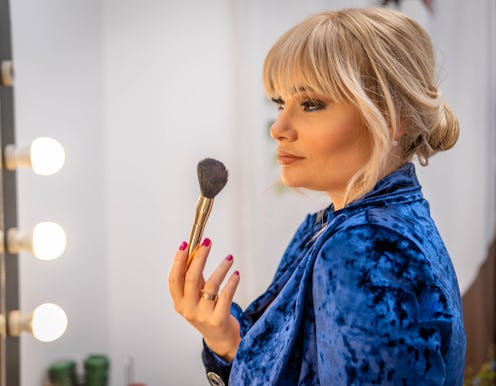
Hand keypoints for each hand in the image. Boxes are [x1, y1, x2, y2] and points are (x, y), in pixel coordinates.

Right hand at [168, 238, 240, 360]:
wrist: (221, 338)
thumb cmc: (207, 312)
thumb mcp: (196, 296)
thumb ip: (194, 277)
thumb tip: (197, 250)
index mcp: (179, 302)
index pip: (174, 279)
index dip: (178, 260)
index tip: (186, 244)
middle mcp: (188, 309)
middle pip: (191, 278)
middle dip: (199, 257)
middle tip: (207, 242)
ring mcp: (202, 315)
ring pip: (211, 285)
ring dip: (221, 268)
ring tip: (230, 258)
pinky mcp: (218, 319)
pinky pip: (226, 295)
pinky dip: (231, 282)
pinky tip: (236, 274)